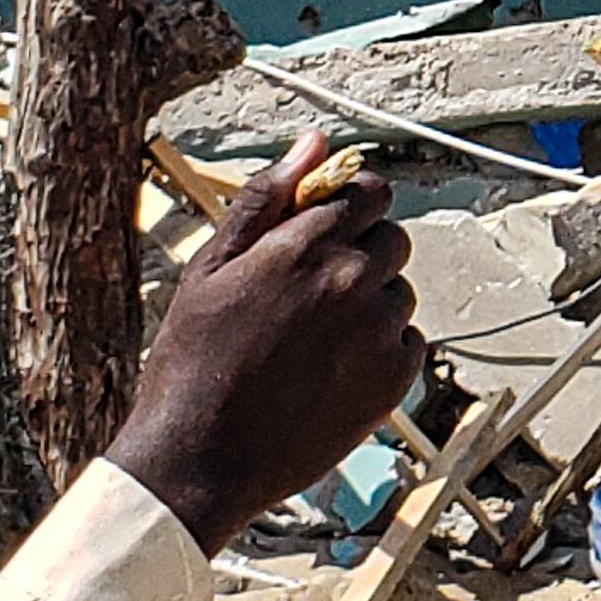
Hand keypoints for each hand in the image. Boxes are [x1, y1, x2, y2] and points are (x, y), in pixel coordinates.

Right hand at [102, 133, 422, 552]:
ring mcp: (377, 333)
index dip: (351, 205)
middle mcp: (353, 281)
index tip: (330, 227)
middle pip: (393, 239)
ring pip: (399, 292)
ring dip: (370, 303)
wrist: (200, 458)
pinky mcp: (392, 382)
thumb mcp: (211, 267)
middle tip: (311, 292)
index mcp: (307, 245)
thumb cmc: (193, 361)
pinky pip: (407, 342)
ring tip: (312, 340)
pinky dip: (380, 350)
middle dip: (362, 252)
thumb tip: (313, 142)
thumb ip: (268, 198)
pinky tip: (331, 370)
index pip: (370, 191)